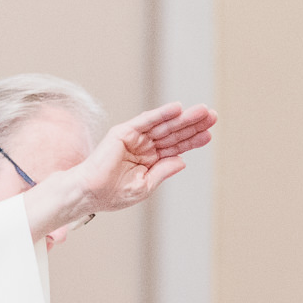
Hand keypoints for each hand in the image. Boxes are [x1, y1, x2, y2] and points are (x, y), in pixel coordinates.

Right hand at [28, 102, 217, 239]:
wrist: (90, 194)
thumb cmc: (112, 194)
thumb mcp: (145, 186)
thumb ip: (163, 171)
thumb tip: (183, 160)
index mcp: (151, 160)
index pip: (176, 147)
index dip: (193, 140)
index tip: (210, 133)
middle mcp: (145, 146)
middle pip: (174, 133)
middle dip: (193, 124)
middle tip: (212, 115)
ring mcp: (135, 138)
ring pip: (164, 125)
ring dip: (183, 117)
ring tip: (202, 111)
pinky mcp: (124, 132)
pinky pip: (146, 121)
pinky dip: (161, 114)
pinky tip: (176, 109)